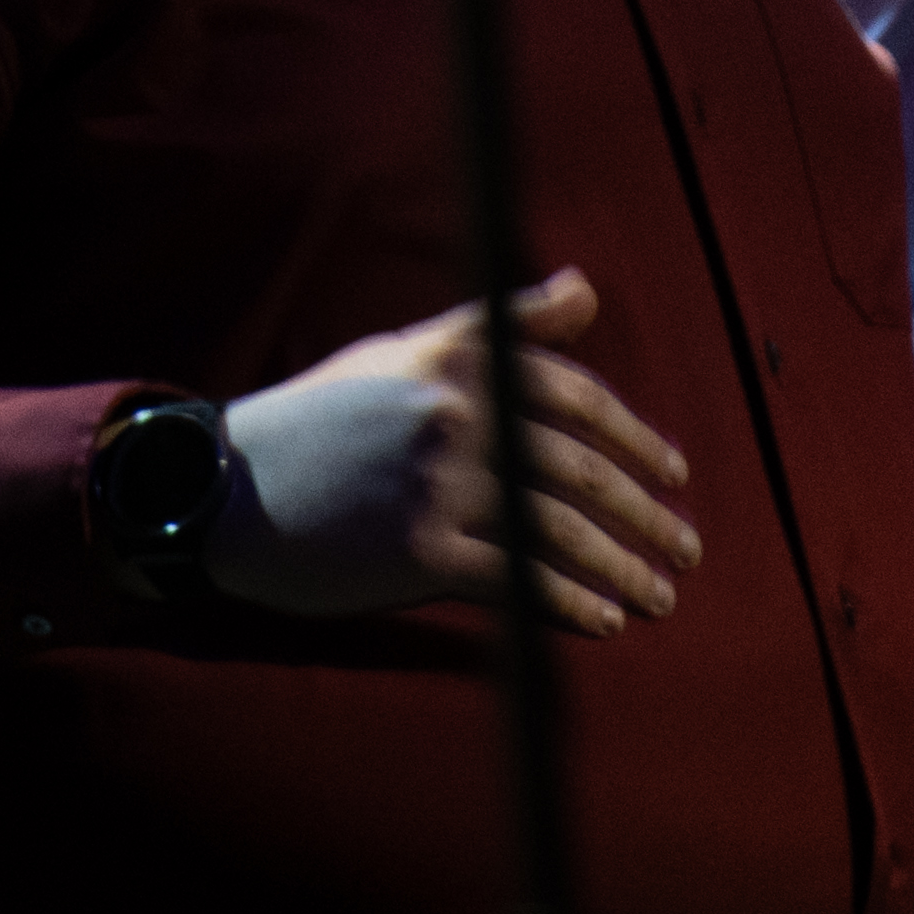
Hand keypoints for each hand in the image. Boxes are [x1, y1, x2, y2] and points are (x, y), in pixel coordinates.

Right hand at [207, 269, 699, 634]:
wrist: (228, 490)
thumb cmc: (321, 420)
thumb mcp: (403, 351)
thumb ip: (497, 326)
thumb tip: (585, 291)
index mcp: (456, 360)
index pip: (574, 395)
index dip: (635, 438)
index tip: (677, 475)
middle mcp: (453, 414)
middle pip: (578, 469)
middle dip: (643, 515)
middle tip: (685, 551)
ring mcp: (436, 483)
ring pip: (558, 529)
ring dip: (621, 568)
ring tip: (659, 598)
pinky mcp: (417, 551)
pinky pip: (516, 582)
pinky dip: (567, 604)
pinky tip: (602, 623)